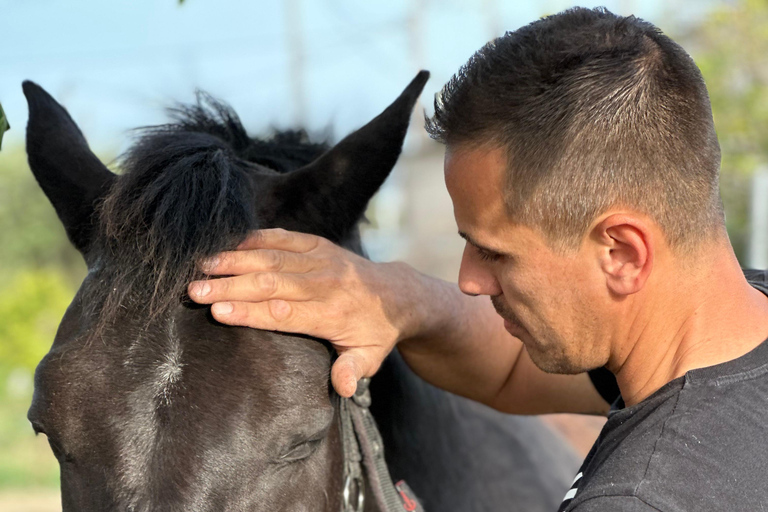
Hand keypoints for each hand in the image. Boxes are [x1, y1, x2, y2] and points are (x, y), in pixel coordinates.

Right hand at [187, 228, 417, 397]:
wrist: (397, 293)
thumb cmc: (375, 331)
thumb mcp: (370, 357)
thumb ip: (352, 370)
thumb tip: (342, 387)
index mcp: (331, 314)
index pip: (284, 313)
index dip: (249, 311)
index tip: (217, 311)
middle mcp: (324, 284)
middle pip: (270, 283)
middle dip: (231, 286)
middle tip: (195, 290)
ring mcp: (321, 260)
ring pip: (273, 258)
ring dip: (236, 260)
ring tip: (203, 265)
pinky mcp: (318, 244)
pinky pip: (284, 238)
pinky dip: (256, 239)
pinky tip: (230, 244)